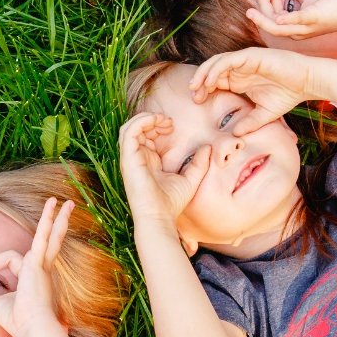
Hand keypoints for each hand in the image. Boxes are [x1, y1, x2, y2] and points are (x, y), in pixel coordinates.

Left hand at [0, 197, 72, 336]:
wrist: (33, 330)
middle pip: (47, 242)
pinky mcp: (38, 263)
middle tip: (63, 210)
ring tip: (56, 200)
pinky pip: (42, 238)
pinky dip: (46, 222)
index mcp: (33, 278)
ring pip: (46, 236)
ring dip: (51, 218)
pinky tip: (53, 206)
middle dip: (53, 226)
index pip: (11, 260)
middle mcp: (41, 270)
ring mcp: (41, 266)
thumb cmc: (17, 321)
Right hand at [118, 112, 210, 226]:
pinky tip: (156, 121)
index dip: (157, 126)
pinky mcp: (129, 159)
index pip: (146, 136)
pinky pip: (129, 132)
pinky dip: (141, 121)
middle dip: (152, 120)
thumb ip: (199, 164)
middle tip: (169, 122)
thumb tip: (208, 148)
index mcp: (148, 162)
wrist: (160, 217)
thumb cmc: (171, 204)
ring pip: (129, 128)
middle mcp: (137, 159)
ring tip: (162, 120)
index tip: (172, 126)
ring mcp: (131, 158)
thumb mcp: (190, 179)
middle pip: (137, 129)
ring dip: (145, 118)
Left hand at [190, 49, 312, 136]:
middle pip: (212, 70)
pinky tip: (211, 81)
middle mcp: (240, 68)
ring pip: (217, 62)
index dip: (204, 89)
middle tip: (193, 95)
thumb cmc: (288, 94)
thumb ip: (250, 122)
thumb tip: (236, 134)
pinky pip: (228, 60)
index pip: (216, 80)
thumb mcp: (264, 114)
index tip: (197, 101)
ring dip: (204, 73)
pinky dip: (217, 69)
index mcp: (240, 79)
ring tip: (197, 86)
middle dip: (200, 81)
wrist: (307, 82)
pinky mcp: (251, 55)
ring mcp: (244, 60)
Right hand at [247, 0, 336, 40]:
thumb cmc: (332, 4)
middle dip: (262, 6)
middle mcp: (296, 30)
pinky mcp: (313, 20)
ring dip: (266, 11)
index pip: (273, 16)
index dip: (268, 2)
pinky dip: (287, 21)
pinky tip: (278, 17)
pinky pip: (297, 22)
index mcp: (294, 25)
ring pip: (277, 27)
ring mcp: (304, 27)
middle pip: (270, 22)